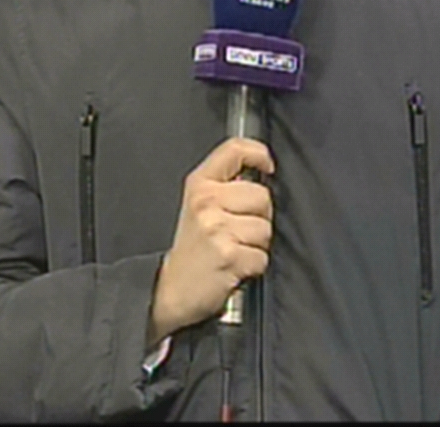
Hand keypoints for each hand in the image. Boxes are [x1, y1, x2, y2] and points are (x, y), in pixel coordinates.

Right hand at [147, 138, 274, 346]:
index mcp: (199, 184)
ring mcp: (217, 228)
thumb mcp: (199, 204)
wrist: (172, 289)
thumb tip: (262, 170)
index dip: (258, 153)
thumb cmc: (192, 247)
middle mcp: (206, 202)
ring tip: (235, 248)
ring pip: (265, 228)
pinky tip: (235, 266)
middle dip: (260, 216)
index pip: (234, 150)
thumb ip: (225, 184)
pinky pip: (262, 256)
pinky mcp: (228, 255)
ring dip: (257, 244)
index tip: (267, 166)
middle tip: (238, 230)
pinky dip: (254, 266)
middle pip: (262, 195)